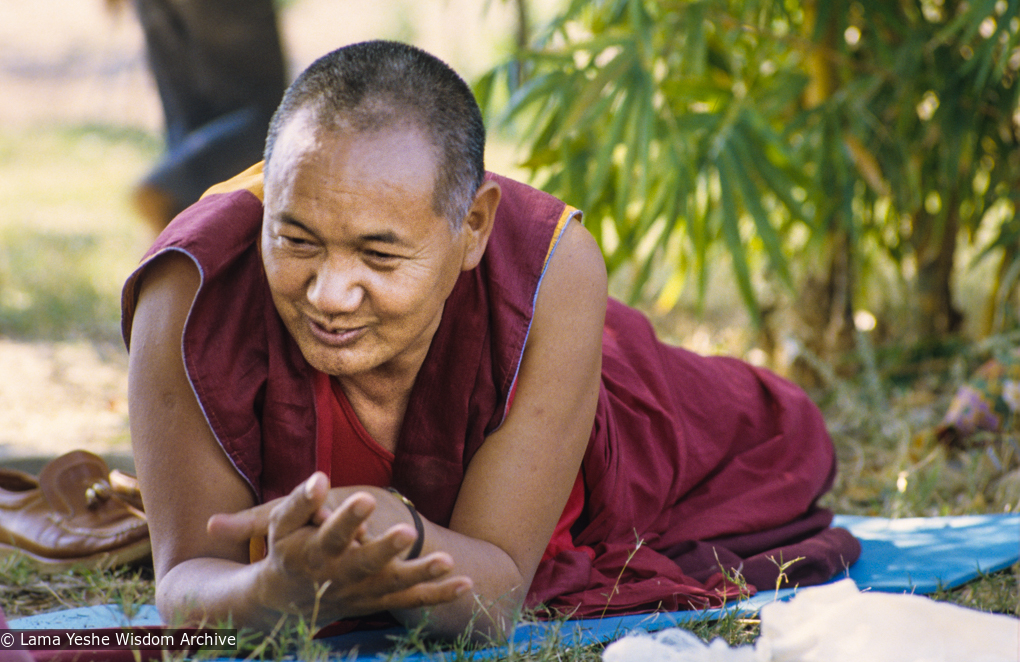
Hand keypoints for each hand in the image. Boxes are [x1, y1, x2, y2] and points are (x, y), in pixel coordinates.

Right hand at [207, 473, 471, 623]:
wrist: (287, 600)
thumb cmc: (289, 549)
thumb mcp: (283, 525)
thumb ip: (301, 502)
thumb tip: (320, 477)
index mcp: (316, 552)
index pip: (333, 533)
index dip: (348, 517)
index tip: (366, 498)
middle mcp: (341, 576)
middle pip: (366, 563)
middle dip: (386, 549)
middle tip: (406, 531)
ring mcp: (363, 592)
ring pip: (395, 586)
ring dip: (422, 575)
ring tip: (448, 560)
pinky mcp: (380, 601)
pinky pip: (412, 601)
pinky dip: (438, 595)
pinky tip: (466, 584)